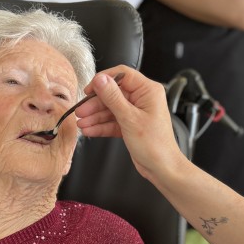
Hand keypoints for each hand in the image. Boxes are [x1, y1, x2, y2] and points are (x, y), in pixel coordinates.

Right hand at [76, 67, 183, 182]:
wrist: (161, 168)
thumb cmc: (155, 145)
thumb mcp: (130, 119)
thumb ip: (113, 97)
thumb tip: (101, 79)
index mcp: (148, 91)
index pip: (122, 75)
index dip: (103, 80)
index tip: (89, 89)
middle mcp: (142, 99)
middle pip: (113, 94)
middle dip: (95, 104)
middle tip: (81, 111)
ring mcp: (136, 113)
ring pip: (110, 109)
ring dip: (95, 116)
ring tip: (81, 123)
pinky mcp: (130, 125)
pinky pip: (112, 121)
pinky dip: (101, 126)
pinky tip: (89, 130)